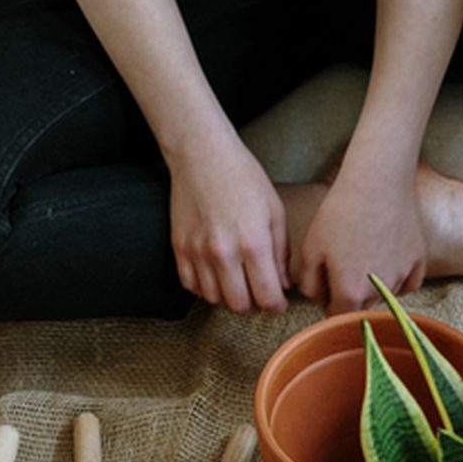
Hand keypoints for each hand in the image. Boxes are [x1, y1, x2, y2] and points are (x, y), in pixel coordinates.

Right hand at [168, 137, 290, 313]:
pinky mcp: (179, 247)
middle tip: (259, 293)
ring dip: (229, 297)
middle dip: (254, 305)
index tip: (278, 303)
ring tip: (239, 281)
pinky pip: (191, 285)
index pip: (267, 297)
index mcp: (254, 243)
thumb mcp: (275, 211)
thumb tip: (283, 284)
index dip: (276, 306)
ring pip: (214, 298)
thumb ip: (281, 253)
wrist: (203, 155)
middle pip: (239, 305)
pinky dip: (205, 287)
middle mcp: (224, 252)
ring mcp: (197, 252)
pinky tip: (216, 274)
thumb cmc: (243, 178)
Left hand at [297, 167, 425, 314]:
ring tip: (363, 251)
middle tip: (342, 264)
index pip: (336, 316)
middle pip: (361, 308)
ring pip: (383, 295)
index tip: (326, 286)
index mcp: (350, 293)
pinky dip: (396, 277)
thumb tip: (319, 300)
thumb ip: (310, 285)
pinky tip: (385, 256)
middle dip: (349, 295)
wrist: (376, 183)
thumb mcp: (310, 249)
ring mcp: (402, 277)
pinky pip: (406, 284)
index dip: (328, 302)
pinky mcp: (419, 263)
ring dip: (372, 285)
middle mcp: (380, 292)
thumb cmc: (340, 213)